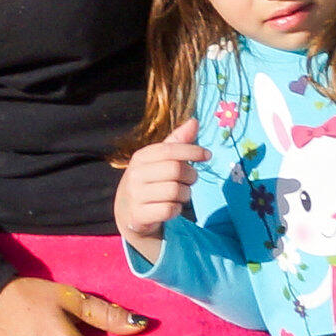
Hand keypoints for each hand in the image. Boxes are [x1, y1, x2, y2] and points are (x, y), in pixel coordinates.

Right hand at [113, 120, 205, 258]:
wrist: (127, 213)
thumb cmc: (149, 181)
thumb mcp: (159, 161)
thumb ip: (177, 142)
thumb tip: (194, 121)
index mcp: (141, 157)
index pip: (170, 150)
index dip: (192, 151)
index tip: (207, 155)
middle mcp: (135, 174)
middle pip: (176, 170)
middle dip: (191, 176)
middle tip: (190, 180)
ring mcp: (135, 195)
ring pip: (175, 191)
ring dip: (185, 194)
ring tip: (179, 195)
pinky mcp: (139, 215)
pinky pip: (170, 210)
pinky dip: (176, 209)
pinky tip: (171, 207)